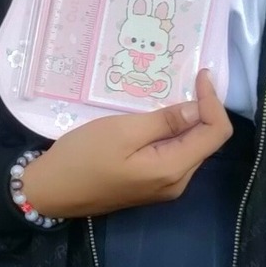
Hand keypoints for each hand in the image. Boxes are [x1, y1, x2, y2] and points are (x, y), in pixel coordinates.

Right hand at [22, 71, 232, 220]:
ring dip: (188, 121)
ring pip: (191, 148)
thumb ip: (164, 122)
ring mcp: (164, 187)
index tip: (199, 75)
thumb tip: (197, 109)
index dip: (213, 102)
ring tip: (173, 94)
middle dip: (203, 109)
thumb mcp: (122, 131)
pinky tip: (158, 118)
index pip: (216, 134)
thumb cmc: (82, 158)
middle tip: (188, 79)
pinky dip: (173, 133)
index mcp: (173, 170)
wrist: (49, 191)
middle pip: (206, 141)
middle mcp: (176, 182)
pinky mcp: (150, 185)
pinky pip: (174, 155)